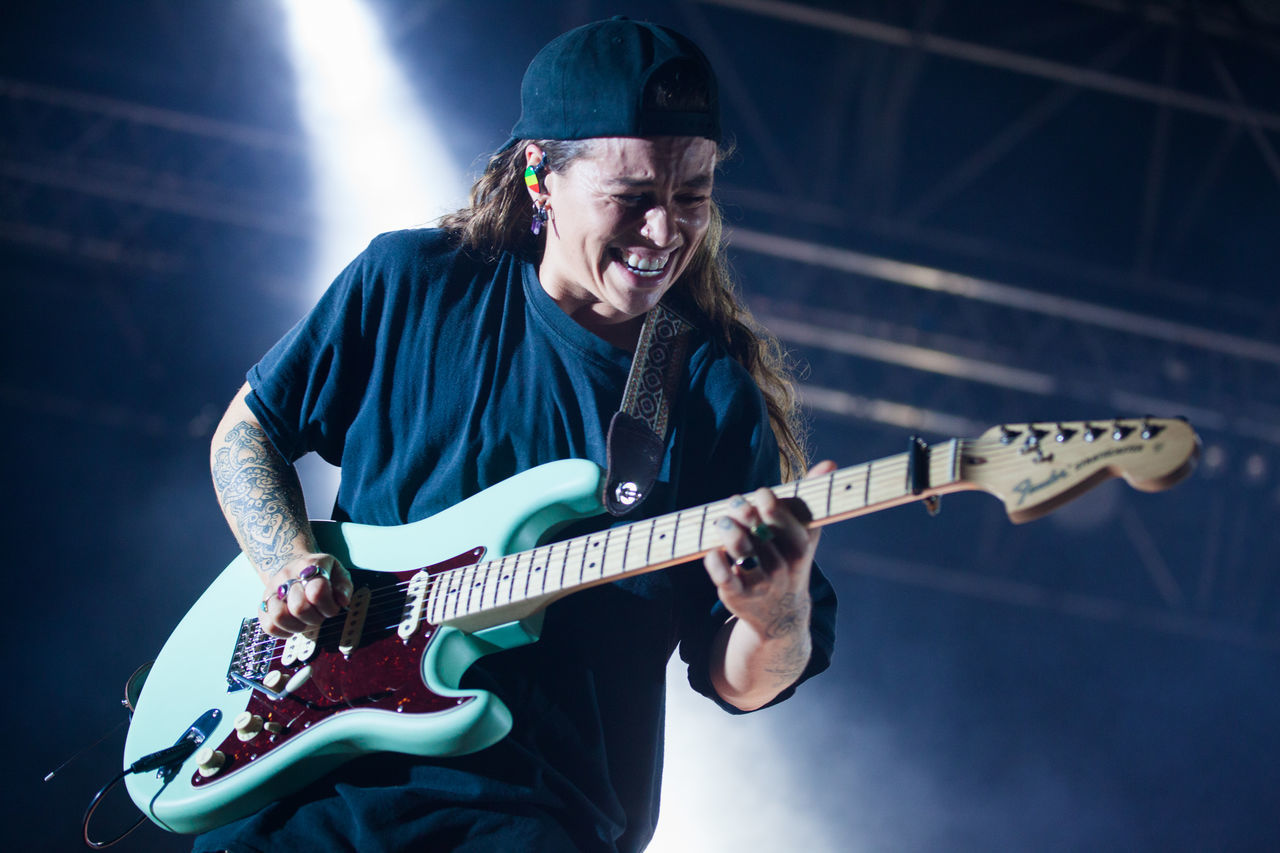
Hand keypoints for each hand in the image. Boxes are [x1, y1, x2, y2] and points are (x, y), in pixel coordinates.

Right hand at [257, 553, 353, 636]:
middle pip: (299, 607)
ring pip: (278, 616)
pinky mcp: (263, 604)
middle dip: (315, 618)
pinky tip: (293, 625)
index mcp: (309, 565)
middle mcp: (287, 575)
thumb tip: (342, 600)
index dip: (329, 606)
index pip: (317, 591)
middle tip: (319, 614)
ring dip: (297, 626)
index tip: (333, 608)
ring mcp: (272, 590)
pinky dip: (283, 631)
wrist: (294, 565)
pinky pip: (268, 625)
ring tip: (305, 621)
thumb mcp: (338, 573)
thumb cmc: (321, 574)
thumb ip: (344, 586)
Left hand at [703, 460, 836, 641]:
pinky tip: (712, 551)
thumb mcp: (804, 535)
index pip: (793, 531)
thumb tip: (830, 463)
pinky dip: (717, 564)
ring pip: (745, 556)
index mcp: (800, 551)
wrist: (780, 615)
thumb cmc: (789, 560)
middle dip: (750, 519)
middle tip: (735, 500)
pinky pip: (725, 579)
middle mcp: (783, 569)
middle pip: (766, 541)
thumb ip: (810, 500)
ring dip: (732, 536)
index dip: (777, 512)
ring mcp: (761, 585)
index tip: (762, 492)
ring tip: (722, 521)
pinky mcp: (738, 597)